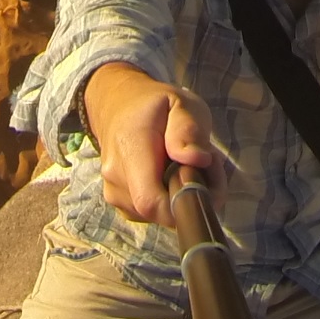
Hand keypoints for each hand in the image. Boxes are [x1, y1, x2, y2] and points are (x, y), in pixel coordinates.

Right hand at [89, 72, 218, 223]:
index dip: (184, 200)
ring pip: (158, 214)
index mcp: (130, 149)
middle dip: (190, 193)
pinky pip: (151, 213)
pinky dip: (167, 199)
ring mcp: (114, 193)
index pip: (151, 201)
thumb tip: (197, 159)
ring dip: (180, 195)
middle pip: (161, 211)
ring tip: (185, 163)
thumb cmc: (154, 105)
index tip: (203, 173)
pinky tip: (170, 174)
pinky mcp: (120, 203)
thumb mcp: (181, 103)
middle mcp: (116, 177)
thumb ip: (188, 130)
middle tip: (205, 161)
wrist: (117, 107)